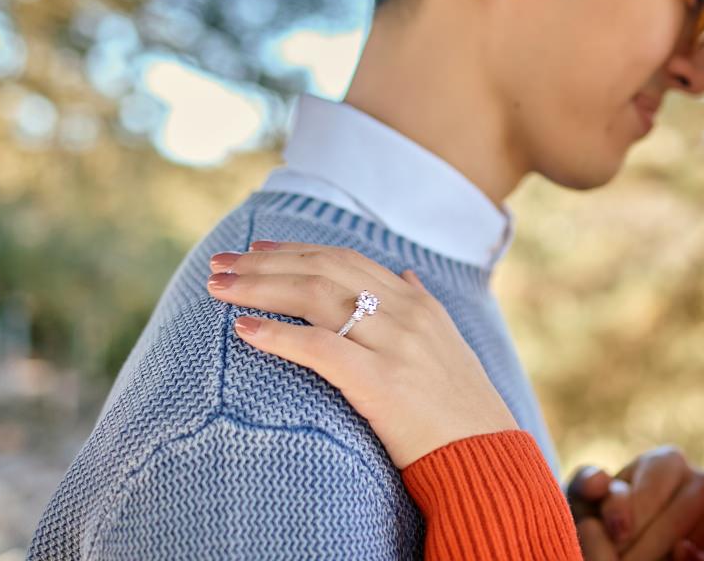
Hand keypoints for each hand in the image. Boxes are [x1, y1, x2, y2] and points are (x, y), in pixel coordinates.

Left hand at [206, 241, 517, 468]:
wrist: (485, 454)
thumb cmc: (460, 408)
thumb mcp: (446, 344)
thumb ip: (421, 306)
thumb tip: (404, 274)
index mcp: (417, 303)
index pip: (346, 259)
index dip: (296, 250)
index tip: (256, 249)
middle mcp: (405, 313)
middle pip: (323, 268)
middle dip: (265, 262)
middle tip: (220, 264)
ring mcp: (394, 344)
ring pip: (316, 295)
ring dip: (260, 287)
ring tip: (218, 289)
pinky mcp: (381, 381)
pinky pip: (320, 347)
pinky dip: (279, 335)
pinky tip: (244, 330)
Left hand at [565, 449, 703, 560]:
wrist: (620, 537)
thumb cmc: (603, 512)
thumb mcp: (586, 496)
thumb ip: (586, 484)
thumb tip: (599, 484)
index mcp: (668, 461)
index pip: (651, 495)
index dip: (630, 519)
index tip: (614, 537)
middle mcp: (701, 483)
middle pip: (677, 521)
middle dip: (644, 547)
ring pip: (695, 540)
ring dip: (662, 557)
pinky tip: (673, 559)